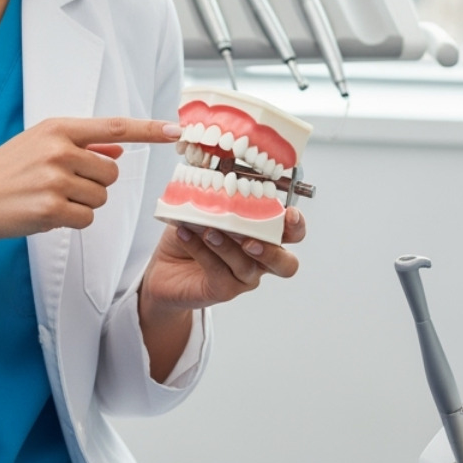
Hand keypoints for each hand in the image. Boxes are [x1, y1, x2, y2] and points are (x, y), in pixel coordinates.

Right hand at [0, 116, 179, 269]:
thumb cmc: (5, 171)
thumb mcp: (39, 144)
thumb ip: (81, 145)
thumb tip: (118, 151)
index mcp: (58, 128)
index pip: (115, 126)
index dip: (149, 129)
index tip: (176, 129)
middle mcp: (59, 150)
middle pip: (111, 174)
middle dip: (94, 184)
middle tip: (61, 185)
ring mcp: (55, 179)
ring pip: (101, 198)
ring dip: (82, 204)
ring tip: (49, 198)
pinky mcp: (51, 209)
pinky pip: (87, 219)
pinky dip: (73, 220)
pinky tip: (47, 213)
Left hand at [137, 208, 306, 379]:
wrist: (165, 268)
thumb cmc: (191, 235)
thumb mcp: (204, 209)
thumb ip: (216, 196)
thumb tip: (213, 173)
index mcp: (263, 235)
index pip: (293, 233)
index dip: (297, 226)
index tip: (289, 214)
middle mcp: (259, 260)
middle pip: (285, 265)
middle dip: (272, 252)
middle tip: (251, 240)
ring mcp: (243, 278)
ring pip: (247, 267)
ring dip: (227, 246)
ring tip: (207, 230)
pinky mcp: (223, 290)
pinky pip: (218, 271)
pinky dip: (202, 251)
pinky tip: (187, 235)